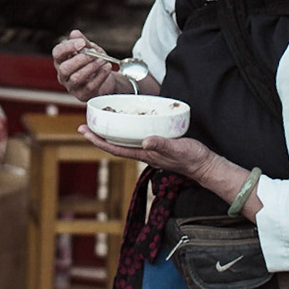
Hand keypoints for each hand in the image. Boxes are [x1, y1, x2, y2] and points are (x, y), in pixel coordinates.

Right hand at [52, 30, 122, 101]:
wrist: (106, 77)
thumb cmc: (94, 62)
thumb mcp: (90, 48)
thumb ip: (83, 42)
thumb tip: (74, 34)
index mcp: (62, 60)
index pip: (57, 53)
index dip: (68, 47)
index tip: (82, 43)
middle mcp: (63, 75)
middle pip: (64, 68)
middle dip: (81, 59)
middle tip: (94, 54)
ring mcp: (71, 86)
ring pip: (76, 78)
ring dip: (91, 67)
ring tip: (103, 60)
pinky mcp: (82, 95)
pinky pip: (89, 86)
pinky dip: (100, 75)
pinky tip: (107, 67)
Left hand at [76, 128, 214, 178]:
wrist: (204, 164)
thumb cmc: (191, 158)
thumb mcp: (178, 148)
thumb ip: (162, 145)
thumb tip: (144, 141)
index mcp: (144, 154)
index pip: (115, 148)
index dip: (98, 141)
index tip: (84, 132)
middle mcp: (143, 153)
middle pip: (115, 145)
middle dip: (98, 137)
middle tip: (84, 126)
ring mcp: (149, 150)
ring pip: (124, 142)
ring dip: (110, 134)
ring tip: (100, 124)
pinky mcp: (156, 145)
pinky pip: (135, 138)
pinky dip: (125, 132)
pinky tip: (126, 124)